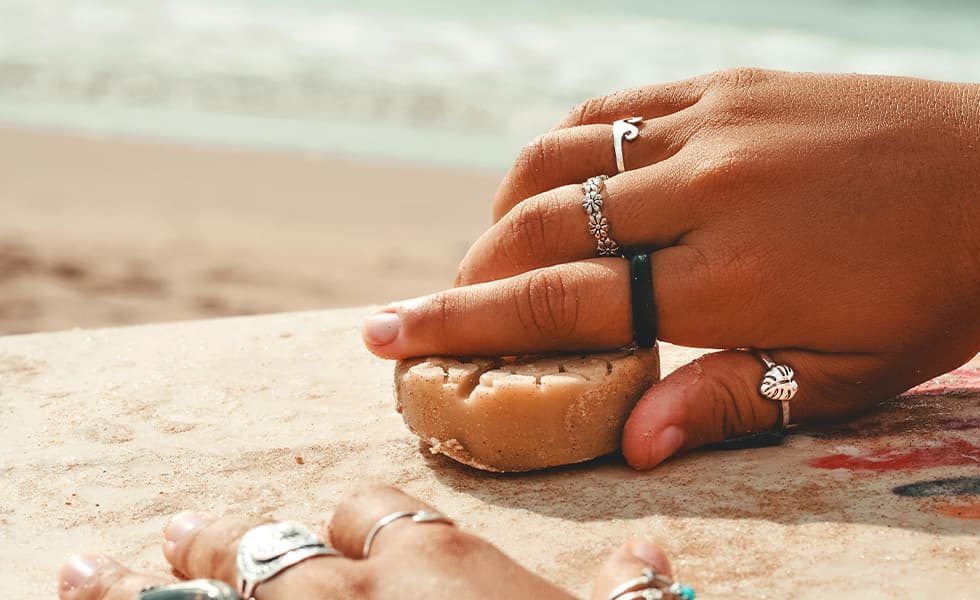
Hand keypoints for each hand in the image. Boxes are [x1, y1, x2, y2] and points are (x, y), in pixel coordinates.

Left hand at [57, 485, 677, 599]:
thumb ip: (628, 590)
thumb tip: (651, 554)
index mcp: (444, 565)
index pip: (380, 514)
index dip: (353, 520)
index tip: (337, 529)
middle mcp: (362, 590)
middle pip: (283, 546)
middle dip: (233, 539)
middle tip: (186, 531)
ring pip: (226, 589)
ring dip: (174, 575)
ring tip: (130, 561)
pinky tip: (108, 595)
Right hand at [362, 68, 979, 467]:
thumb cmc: (938, 292)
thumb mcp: (850, 376)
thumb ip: (733, 400)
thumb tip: (635, 444)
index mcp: (731, 276)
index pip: (563, 305)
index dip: (460, 324)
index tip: (385, 335)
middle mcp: (705, 187)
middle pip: (540, 227)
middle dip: (463, 271)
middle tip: (429, 307)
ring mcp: (713, 121)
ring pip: (560, 152)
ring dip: (503, 205)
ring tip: (491, 253)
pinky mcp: (729, 81)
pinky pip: (613, 105)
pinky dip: (563, 146)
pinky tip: (557, 183)